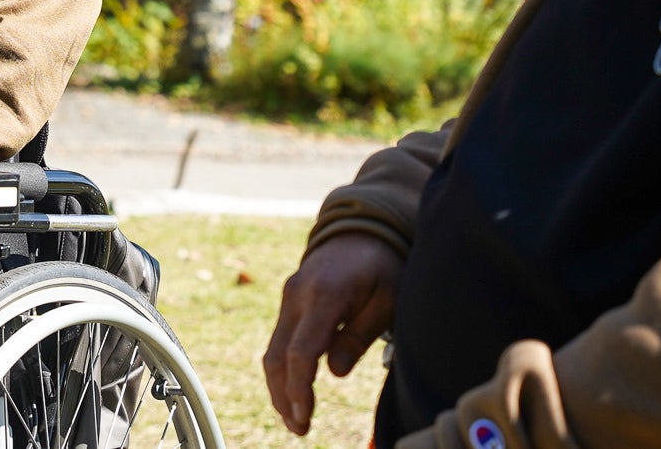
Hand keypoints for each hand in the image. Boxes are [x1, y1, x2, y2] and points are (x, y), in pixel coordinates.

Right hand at [262, 233, 404, 435]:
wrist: (363, 231)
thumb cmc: (382, 268)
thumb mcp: (387, 301)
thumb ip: (359, 336)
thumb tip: (335, 373)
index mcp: (325, 295)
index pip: (301, 352)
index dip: (300, 389)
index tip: (304, 417)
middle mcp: (298, 295)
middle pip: (278, 355)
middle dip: (284, 397)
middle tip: (299, 429)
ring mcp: (290, 297)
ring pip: (273, 350)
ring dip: (279, 387)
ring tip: (294, 419)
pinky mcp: (290, 301)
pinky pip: (279, 340)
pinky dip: (283, 369)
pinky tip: (294, 392)